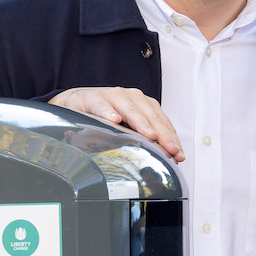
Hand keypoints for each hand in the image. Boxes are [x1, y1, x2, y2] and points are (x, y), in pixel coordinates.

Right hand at [49, 88, 183, 161]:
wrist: (77, 102)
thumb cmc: (106, 116)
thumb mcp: (128, 128)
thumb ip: (145, 139)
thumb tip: (167, 159)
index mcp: (144, 104)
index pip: (162, 122)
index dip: (171, 139)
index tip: (179, 155)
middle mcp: (132, 97)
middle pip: (151, 116)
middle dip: (162, 134)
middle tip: (171, 149)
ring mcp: (113, 96)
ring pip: (130, 110)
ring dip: (141, 122)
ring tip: (150, 135)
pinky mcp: (94, 98)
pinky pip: (102, 106)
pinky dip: (108, 112)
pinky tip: (114, 120)